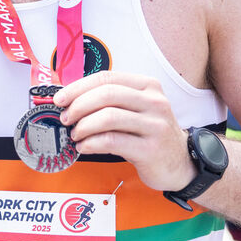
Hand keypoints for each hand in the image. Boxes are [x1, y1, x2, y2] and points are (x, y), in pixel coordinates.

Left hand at [53, 71, 194, 192]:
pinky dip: (91, 144)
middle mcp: (154, 102)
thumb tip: (68, 98)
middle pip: (106, 94)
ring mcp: (155, 125)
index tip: (60, 99)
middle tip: (66, 118)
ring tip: (76, 135)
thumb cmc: (149, 133)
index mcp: (148, 86)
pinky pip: (112, 141)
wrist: (181, 162)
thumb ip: (109, 100)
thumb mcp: (135, 109)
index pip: (106, 78)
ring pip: (108, 117)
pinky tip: (84, 147)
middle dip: (78, 106)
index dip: (78, 87)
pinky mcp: (151, 149)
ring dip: (83, 126)